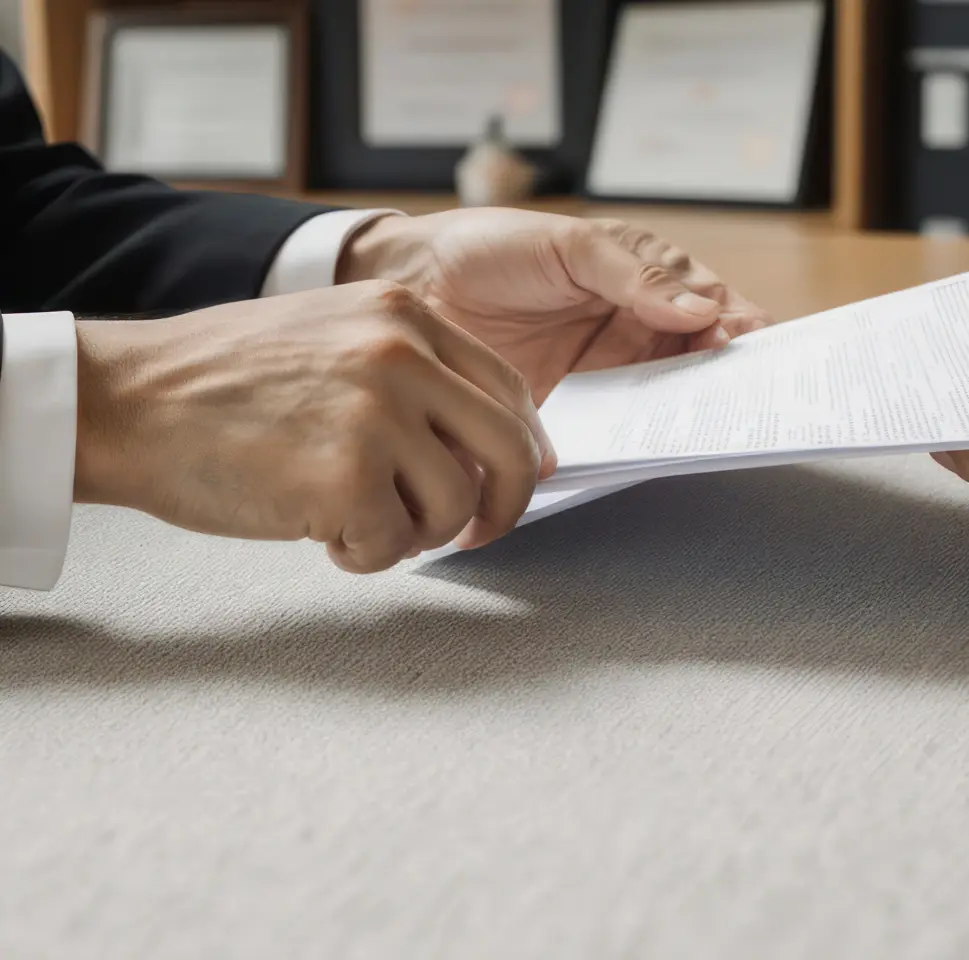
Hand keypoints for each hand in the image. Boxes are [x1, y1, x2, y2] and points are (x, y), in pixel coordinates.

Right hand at [74, 281, 553, 572]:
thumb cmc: (223, 382)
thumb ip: (413, 375)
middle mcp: (401, 355)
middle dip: (504, 505)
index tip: (510, 482)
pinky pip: (395, 544)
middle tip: (479, 533)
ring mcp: (376, 415)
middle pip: (509, 449)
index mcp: (404, 315)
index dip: (522, 448)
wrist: (129, 400)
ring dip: (416, 534)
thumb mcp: (334, 338)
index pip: (508, 389)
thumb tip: (481, 444)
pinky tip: (325, 535)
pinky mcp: (345, 478)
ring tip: (361, 524)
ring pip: (454, 505)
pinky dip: (367, 555)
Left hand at [337, 208, 772, 402]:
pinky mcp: (578, 414)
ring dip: (694, 412)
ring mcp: (608, 375)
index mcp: (645, 281)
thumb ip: (632, 274)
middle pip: (703, 361)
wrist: (414, 287)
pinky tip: (657, 444)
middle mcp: (635, 331)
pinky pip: (622, 431)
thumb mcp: (567, 245)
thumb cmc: (491, 248)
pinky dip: (645, 439)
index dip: (739, 325)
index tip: (755, 344)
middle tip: (747, 395)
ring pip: (671, 400)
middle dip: (729, 377)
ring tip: (714, 425)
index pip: (712, 305)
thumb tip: (701, 308)